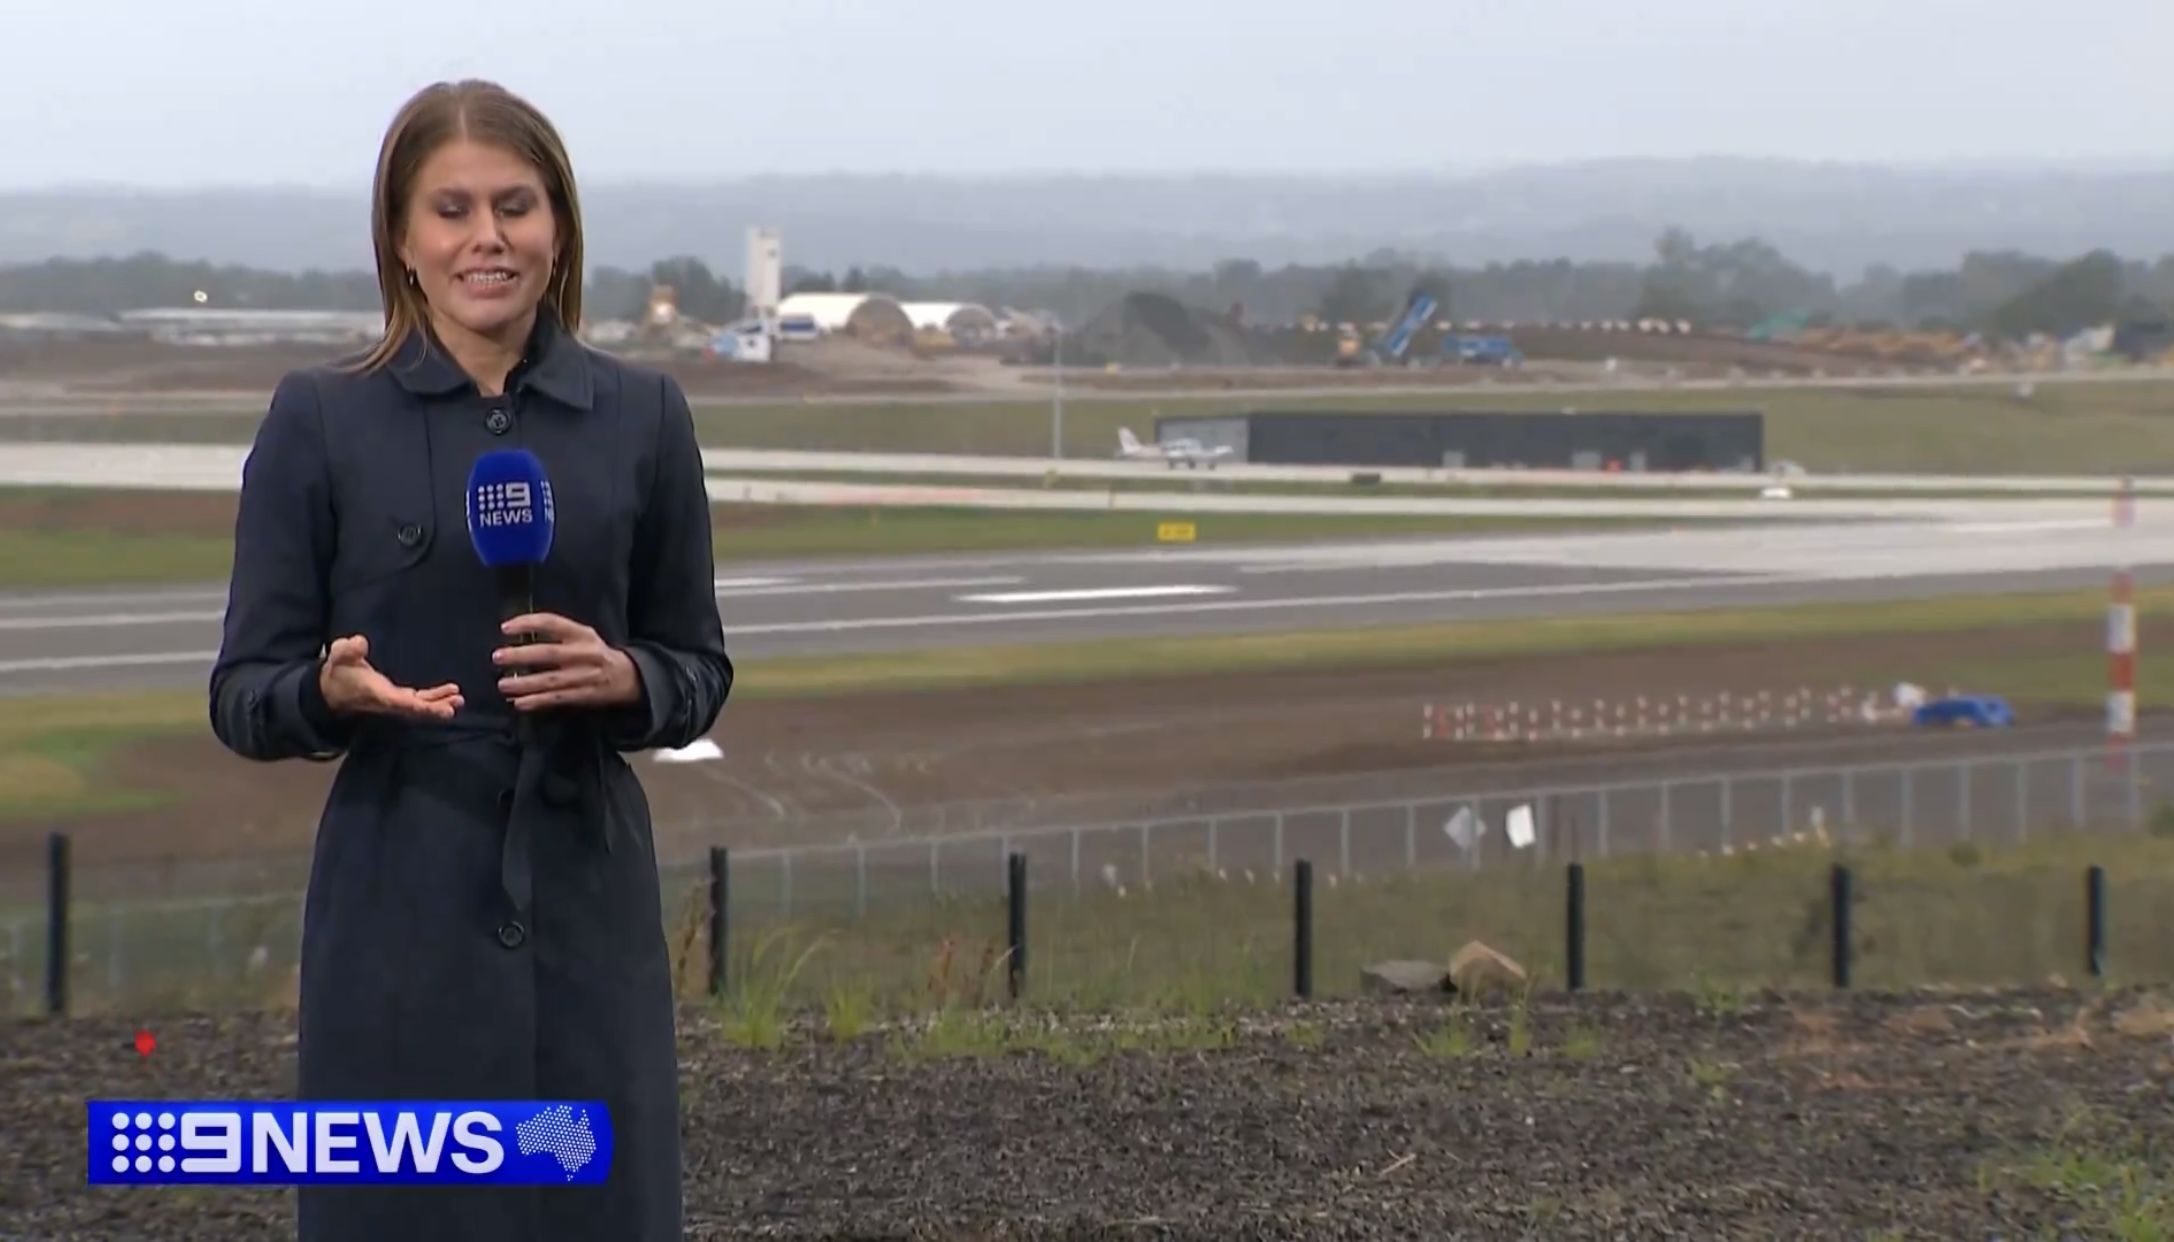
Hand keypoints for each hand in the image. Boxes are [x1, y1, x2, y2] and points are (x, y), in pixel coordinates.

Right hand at [319, 635, 462, 720]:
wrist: (332, 689)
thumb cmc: (339, 671)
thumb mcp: (340, 656)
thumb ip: (348, 649)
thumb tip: (360, 641)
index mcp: (378, 693)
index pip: (400, 702)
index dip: (418, 705)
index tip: (434, 705)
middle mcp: (389, 701)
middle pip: (415, 709)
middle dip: (434, 708)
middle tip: (455, 705)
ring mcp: (395, 701)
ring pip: (420, 707)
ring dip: (439, 704)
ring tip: (459, 699)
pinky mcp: (399, 697)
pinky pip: (420, 701)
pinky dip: (435, 699)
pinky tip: (451, 693)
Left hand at [493, 612, 642, 711]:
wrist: (628, 676)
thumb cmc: (596, 653)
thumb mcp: (583, 636)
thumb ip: (557, 635)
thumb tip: (517, 636)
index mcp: (583, 634)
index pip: (553, 623)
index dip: (528, 623)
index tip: (505, 627)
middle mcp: (585, 653)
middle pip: (550, 653)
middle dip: (522, 655)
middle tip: (498, 656)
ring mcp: (585, 676)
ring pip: (551, 680)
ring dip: (525, 684)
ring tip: (503, 684)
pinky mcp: (585, 695)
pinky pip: (557, 699)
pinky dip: (537, 702)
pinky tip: (519, 703)